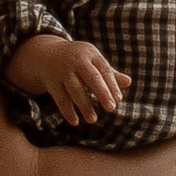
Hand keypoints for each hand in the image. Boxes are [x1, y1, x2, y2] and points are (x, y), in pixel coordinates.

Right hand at [8, 33, 131, 124]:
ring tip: (93, 119)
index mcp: (90, 54)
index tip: (118, 99)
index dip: (112, 84)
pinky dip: (68, 111)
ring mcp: (63, 71)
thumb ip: (110, 73)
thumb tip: (129, 82)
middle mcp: (76, 61)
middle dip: (102, 93)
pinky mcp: (52, 82)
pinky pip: (60, 98)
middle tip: (111, 108)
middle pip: (91, 77)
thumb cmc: (78, 59)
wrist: (47, 54)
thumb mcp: (93, 61)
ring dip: (84, 106)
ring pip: (75, 90)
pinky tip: (75, 122)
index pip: (104, 69)